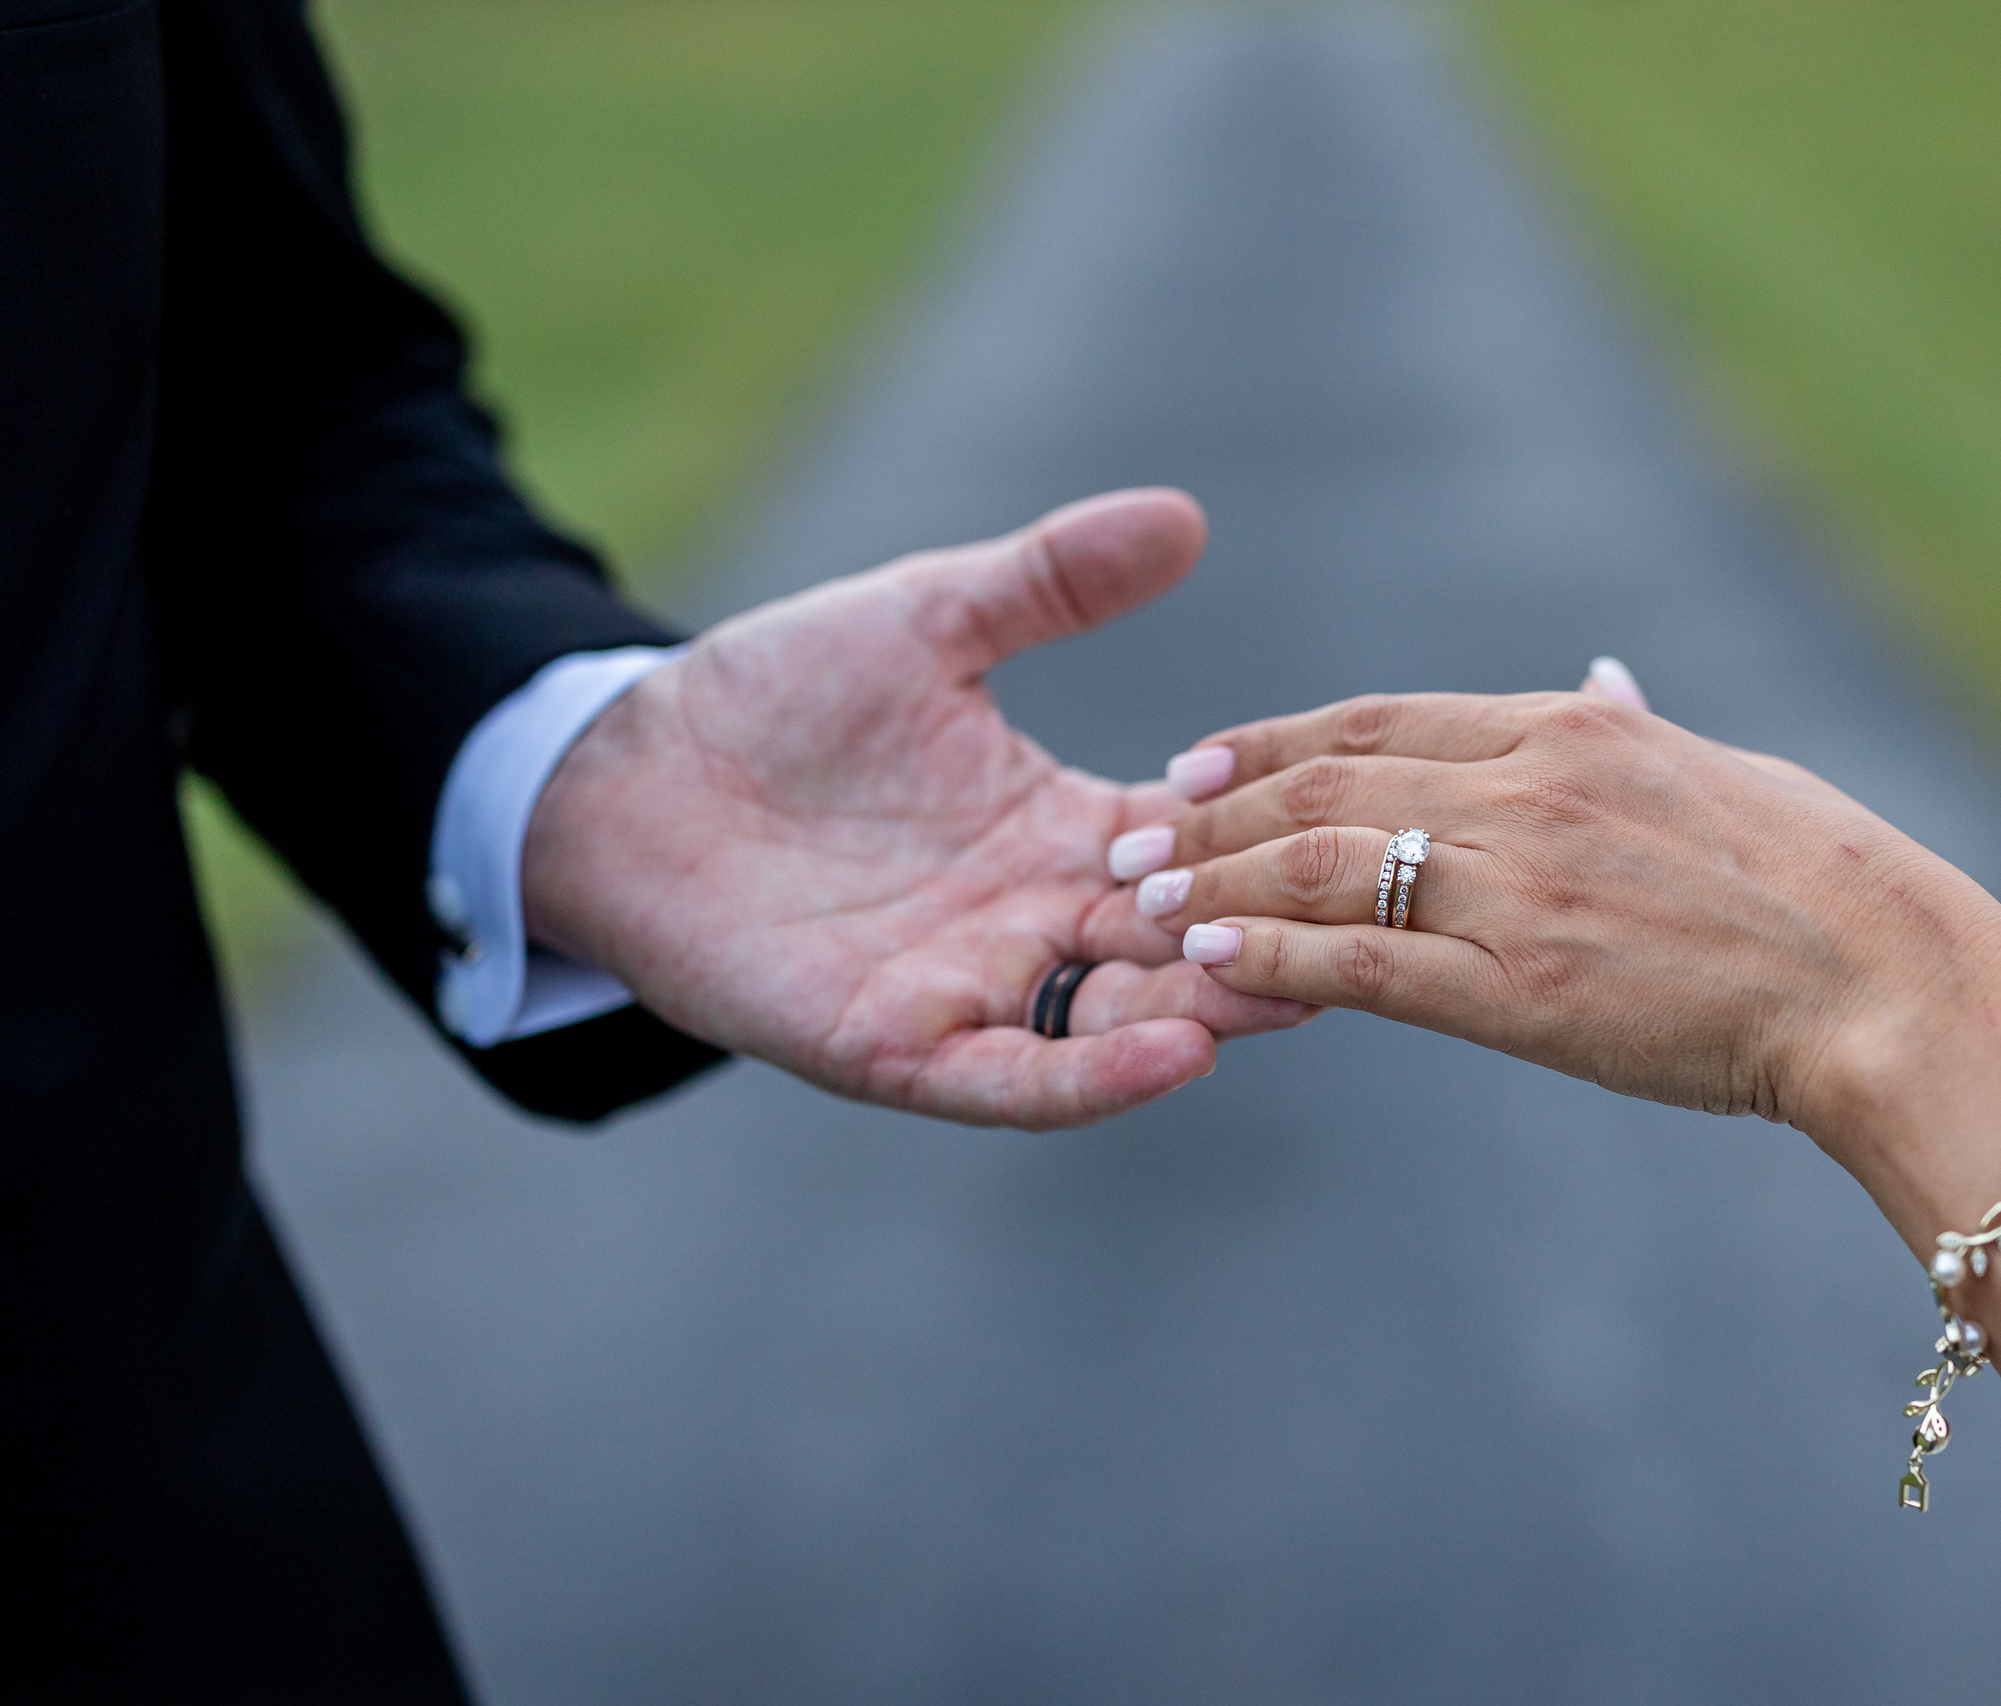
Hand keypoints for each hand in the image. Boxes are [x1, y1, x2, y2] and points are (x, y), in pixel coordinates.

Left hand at [522, 489, 1314, 1128]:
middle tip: (1367, 918)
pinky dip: (1097, 1077)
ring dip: (1211, 1011)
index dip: (1269, 826)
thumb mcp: (928, 622)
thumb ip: (1051, 581)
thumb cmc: (774, 697)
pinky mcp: (895, 1043)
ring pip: (1122, 1021)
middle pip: (1187, 943)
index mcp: (1060, 828)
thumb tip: (1184, 514)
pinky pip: (1014, 1076)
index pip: (1200, 840)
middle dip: (1272, 935)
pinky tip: (1175, 1051)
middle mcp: (1035, 919)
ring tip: (1297, 986)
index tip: (1359, 806)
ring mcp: (970, 988)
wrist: (627, 773)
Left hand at [1104, 676, 2000, 1140]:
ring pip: (1328, 868)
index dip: (1273, 742)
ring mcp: (1522, 887)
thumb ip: (1635, 729)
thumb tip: (1604, 677)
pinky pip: (1368, 964)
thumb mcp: (1720, 771)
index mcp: (1569, 732)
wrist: (1885, 982)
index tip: (1199, 761)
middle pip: (1330, 787)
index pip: (1381, 722)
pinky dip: (1274, 957)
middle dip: (1216, 812)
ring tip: (1138, 900)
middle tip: (1131, 834)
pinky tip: (1207, 962)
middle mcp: (1529, 791)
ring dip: (1219, 881)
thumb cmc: (1823, 881)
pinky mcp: (1523, 988)